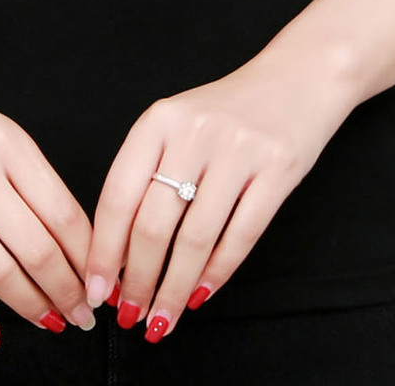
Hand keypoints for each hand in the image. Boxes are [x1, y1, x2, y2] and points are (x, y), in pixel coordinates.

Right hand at [0, 63, 98, 347]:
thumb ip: (29, 176)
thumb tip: (72, 237)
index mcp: (7, 142)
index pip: (63, 213)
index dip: (89, 257)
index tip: (104, 281)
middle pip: (36, 247)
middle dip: (68, 291)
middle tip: (83, 315)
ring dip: (30, 305)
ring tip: (50, 322)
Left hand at [85, 47, 354, 341]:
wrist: (299, 76)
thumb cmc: (227, 111)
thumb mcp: (177, 124)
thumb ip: (148, 174)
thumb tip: (117, 251)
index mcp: (158, 120)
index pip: (118, 196)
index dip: (104, 251)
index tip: (95, 289)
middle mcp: (194, 132)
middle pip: (153, 224)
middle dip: (136, 280)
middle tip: (129, 315)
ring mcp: (238, 150)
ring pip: (195, 239)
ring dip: (174, 289)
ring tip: (162, 318)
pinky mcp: (277, 169)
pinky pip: (241, 236)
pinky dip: (217, 273)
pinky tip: (201, 294)